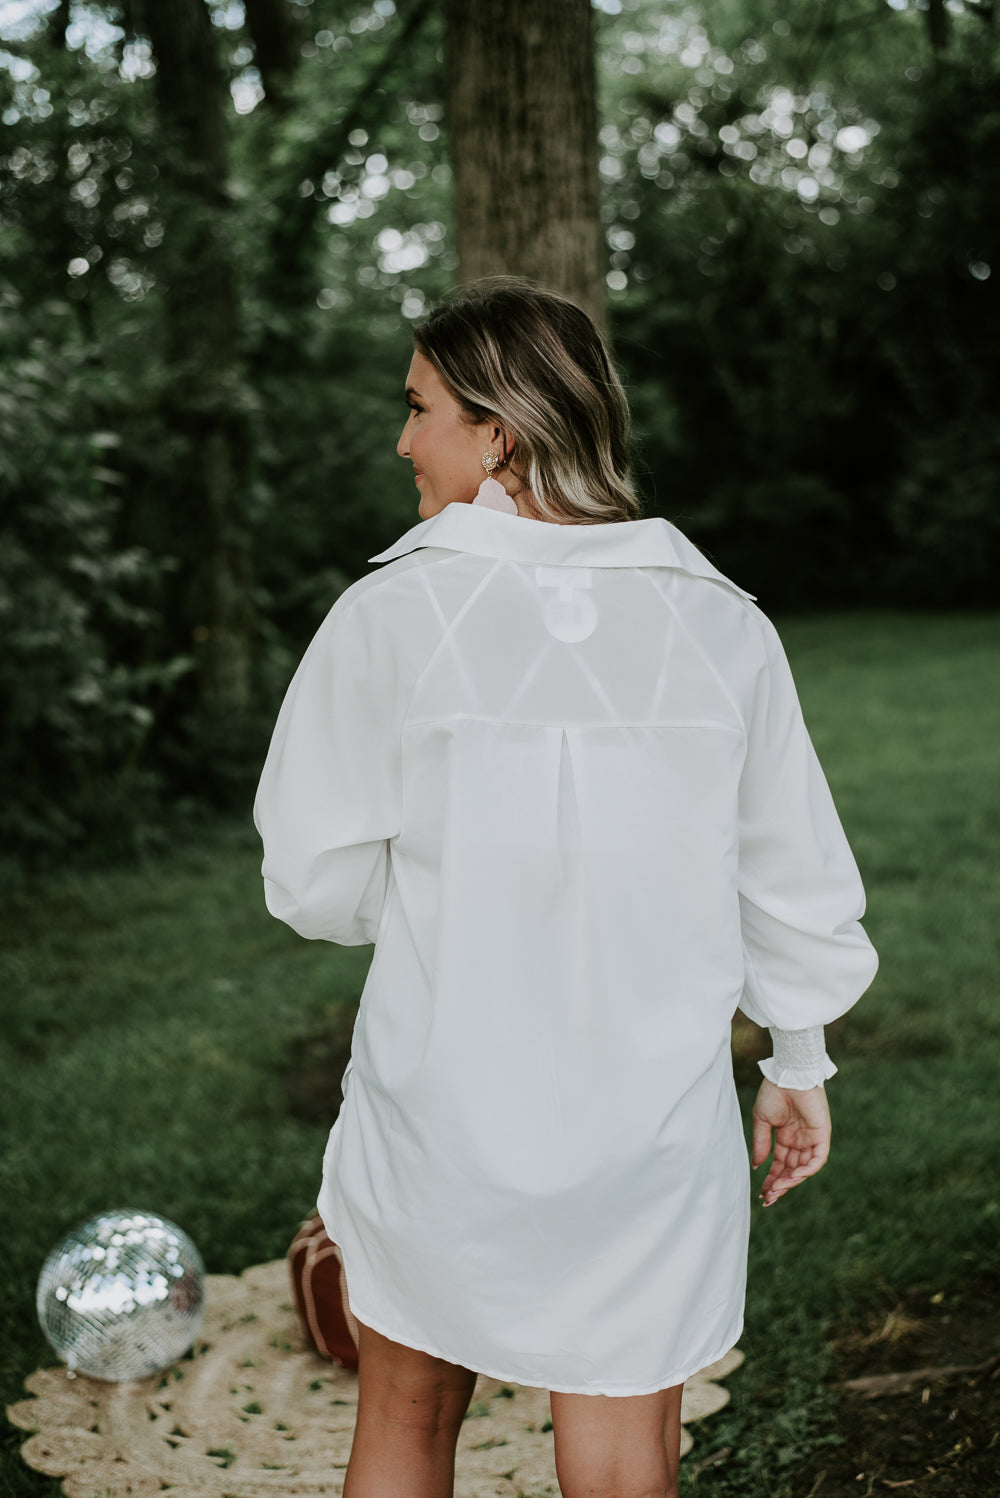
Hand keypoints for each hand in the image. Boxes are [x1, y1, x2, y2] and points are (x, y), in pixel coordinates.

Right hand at [751, 1079, 830, 1206]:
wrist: (788, 1075)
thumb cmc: (774, 1093)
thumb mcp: (762, 1120)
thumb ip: (761, 1143)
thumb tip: (757, 1166)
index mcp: (785, 1137)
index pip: (780, 1165)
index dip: (772, 1180)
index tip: (762, 1194)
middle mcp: (799, 1141)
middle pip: (791, 1170)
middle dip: (780, 1186)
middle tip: (768, 1198)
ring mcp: (812, 1139)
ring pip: (804, 1168)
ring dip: (791, 1181)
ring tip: (776, 1189)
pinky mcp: (822, 1136)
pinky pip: (817, 1159)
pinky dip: (806, 1170)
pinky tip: (792, 1177)